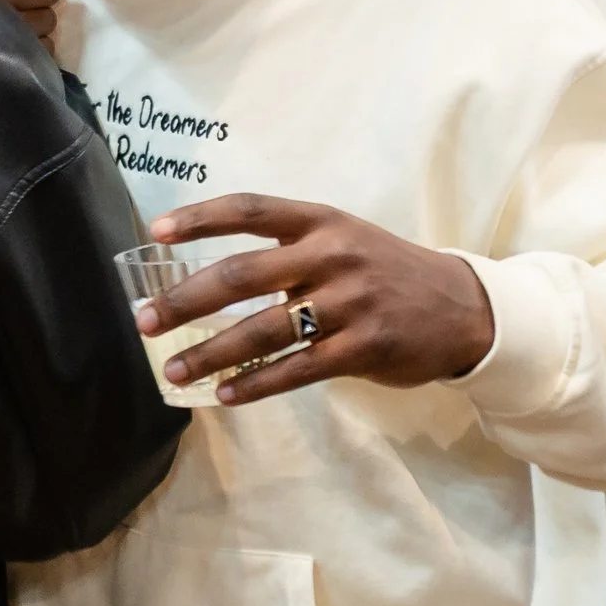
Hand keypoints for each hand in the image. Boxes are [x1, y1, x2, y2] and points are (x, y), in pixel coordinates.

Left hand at [136, 193, 494, 405]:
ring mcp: (348, 302)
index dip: (200, 218)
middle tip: (145, 320)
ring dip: (211, 353)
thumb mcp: (342, 239)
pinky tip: (225, 396)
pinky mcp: (362, 347)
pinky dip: (256, 385)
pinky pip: (297, 369)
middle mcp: (331, 255)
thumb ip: (287, 249)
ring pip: (263, 330)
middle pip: (242, 274)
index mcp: (320, 221)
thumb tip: (212, 277)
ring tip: (173, 371)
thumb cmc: (385, 270)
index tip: (155, 232)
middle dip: (186, 299)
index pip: (250, 209)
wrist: (461, 306)